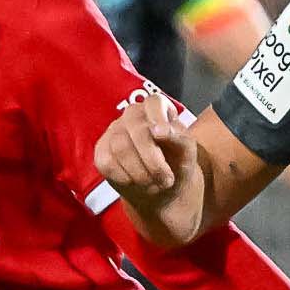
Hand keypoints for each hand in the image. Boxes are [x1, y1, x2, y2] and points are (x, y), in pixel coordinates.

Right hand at [95, 87, 202, 235]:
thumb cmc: (177, 163)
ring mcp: (114, 131)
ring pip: (120, 148)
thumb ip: (179, 137)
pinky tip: (136, 182)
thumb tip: (160, 131)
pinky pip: (107, 163)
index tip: (161, 135)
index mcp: (157, 109)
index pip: (154, 103)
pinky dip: (125, 178)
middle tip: (166, 180)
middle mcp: (133, 115)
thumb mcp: (187, 151)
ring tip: (154, 185)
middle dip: (153, 161)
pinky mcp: (102, 150)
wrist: (162, 187)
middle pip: (136, 130)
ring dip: (140, 173)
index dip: (156, 116)